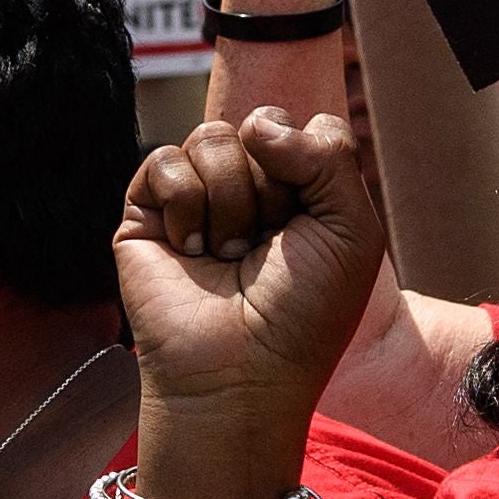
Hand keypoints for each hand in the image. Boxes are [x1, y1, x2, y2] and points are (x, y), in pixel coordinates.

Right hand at [116, 110, 383, 470]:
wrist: (241, 373)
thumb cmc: (303, 314)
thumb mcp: (352, 228)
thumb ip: (328, 152)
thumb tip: (256, 124)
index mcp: (301, 191)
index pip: (306, 126)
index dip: (312, 165)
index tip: (310, 224)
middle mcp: (249, 190)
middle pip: (260, 125)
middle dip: (271, 188)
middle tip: (265, 247)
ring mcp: (197, 200)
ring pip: (212, 136)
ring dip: (230, 201)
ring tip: (228, 255)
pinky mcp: (146, 215)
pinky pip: (164, 160)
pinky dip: (185, 205)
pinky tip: (192, 252)